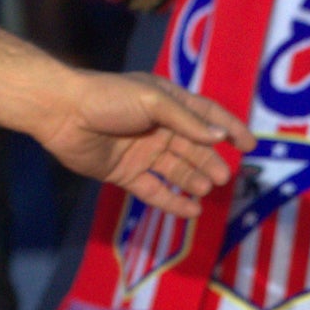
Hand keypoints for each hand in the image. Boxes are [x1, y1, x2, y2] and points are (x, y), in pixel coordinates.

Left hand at [31, 68, 254, 218]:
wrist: (60, 113)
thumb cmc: (107, 98)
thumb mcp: (151, 100)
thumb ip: (186, 120)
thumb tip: (220, 136)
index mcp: (164, 102)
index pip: (205, 115)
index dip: (228, 128)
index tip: (249, 145)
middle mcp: (156, 128)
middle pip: (192, 148)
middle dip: (209, 161)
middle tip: (222, 176)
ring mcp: (140, 152)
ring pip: (176, 170)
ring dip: (193, 180)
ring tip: (205, 188)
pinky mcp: (124, 173)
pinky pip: (154, 190)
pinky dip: (173, 201)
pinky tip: (191, 211)